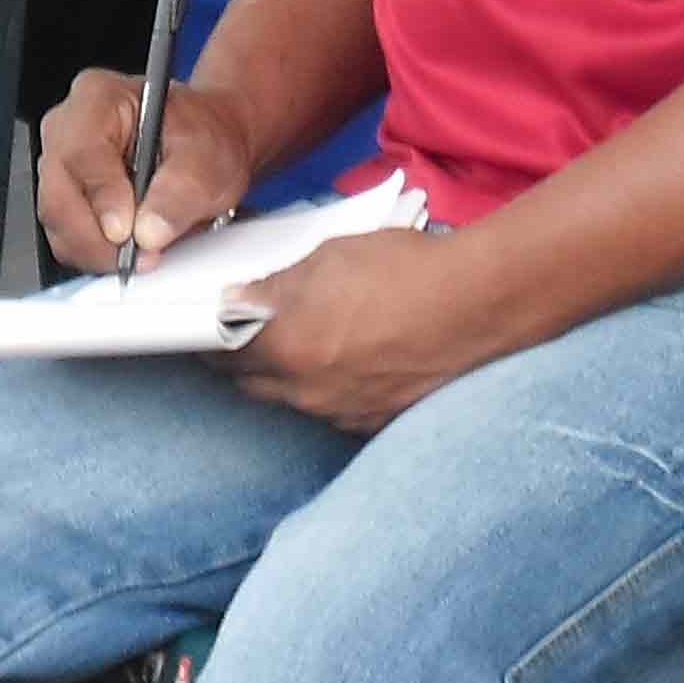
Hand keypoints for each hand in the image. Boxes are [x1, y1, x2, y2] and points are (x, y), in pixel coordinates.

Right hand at [36, 67, 256, 272]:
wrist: (206, 143)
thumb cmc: (202, 136)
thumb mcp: (207, 158)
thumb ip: (179, 192)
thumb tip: (148, 231)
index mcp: (98, 98)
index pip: (82, 152)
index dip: (102, 197)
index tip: (127, 232)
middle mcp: (68, 126)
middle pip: (58, 194)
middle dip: (98, 237)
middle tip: (141, 256)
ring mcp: (60, 162)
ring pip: (58, 221)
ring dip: (97, 249)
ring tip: (142, 254)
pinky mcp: (64, 196)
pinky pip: (65, 235)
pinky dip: (95, 252)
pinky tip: (127, 249)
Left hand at [230, 229, 493, 429]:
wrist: (478, 303)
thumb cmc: (401, 269)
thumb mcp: (327, 259)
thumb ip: (274, 286)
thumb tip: (236, 300)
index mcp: (286, 348)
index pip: (221, 353)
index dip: (208, 338)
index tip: (205, 325)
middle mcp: (308, 393)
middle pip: (252, 384)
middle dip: (244, 360)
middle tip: (248, 333)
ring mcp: (344, 414)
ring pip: (295, 400)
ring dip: (289, 377)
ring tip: (306, 343)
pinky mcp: (377, 423)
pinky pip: (336, 410)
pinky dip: (329, 389)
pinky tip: (347, 361)